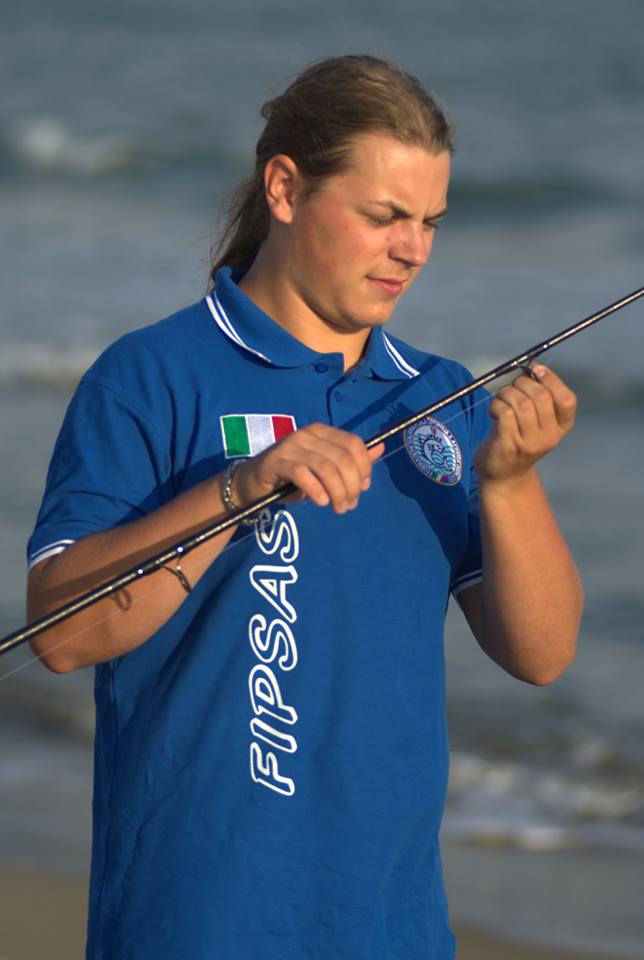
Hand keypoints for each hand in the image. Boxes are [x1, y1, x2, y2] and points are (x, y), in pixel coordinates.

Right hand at [233, 423, 384, 514]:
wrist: (253, 483)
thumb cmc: (292, 476)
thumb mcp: (324, 468)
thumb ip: (350, 460)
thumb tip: (380, 448)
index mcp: (322, 431)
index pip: (353, 443)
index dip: (364, 467)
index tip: (364, 488)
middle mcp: (308, 434)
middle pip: (342, 458)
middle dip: (352, 485)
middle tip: (349, 505)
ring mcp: (291, 446)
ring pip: (326, 467)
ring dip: (337, 492)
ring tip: (338, 508)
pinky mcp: (276, 461)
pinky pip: (303, 474)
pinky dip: (316, 490)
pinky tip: (321, 502)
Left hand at [474, 364, 576, 485]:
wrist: (504, 476)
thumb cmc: (518, 440)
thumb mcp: (536, 421)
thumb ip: (538, 398)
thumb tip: (533, 368)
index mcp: (562, 427)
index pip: (567, 400)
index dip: (552, 380)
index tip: (535, 369)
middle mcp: (549, 437)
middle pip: (541, 397)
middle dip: (522, 383)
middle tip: (511, 389)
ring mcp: (530, 443)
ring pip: (520, 403)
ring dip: (505, 394)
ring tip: (500, 400)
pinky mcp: (509, 446)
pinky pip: (504, 413)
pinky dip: (496, 405)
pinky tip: (493, 411)